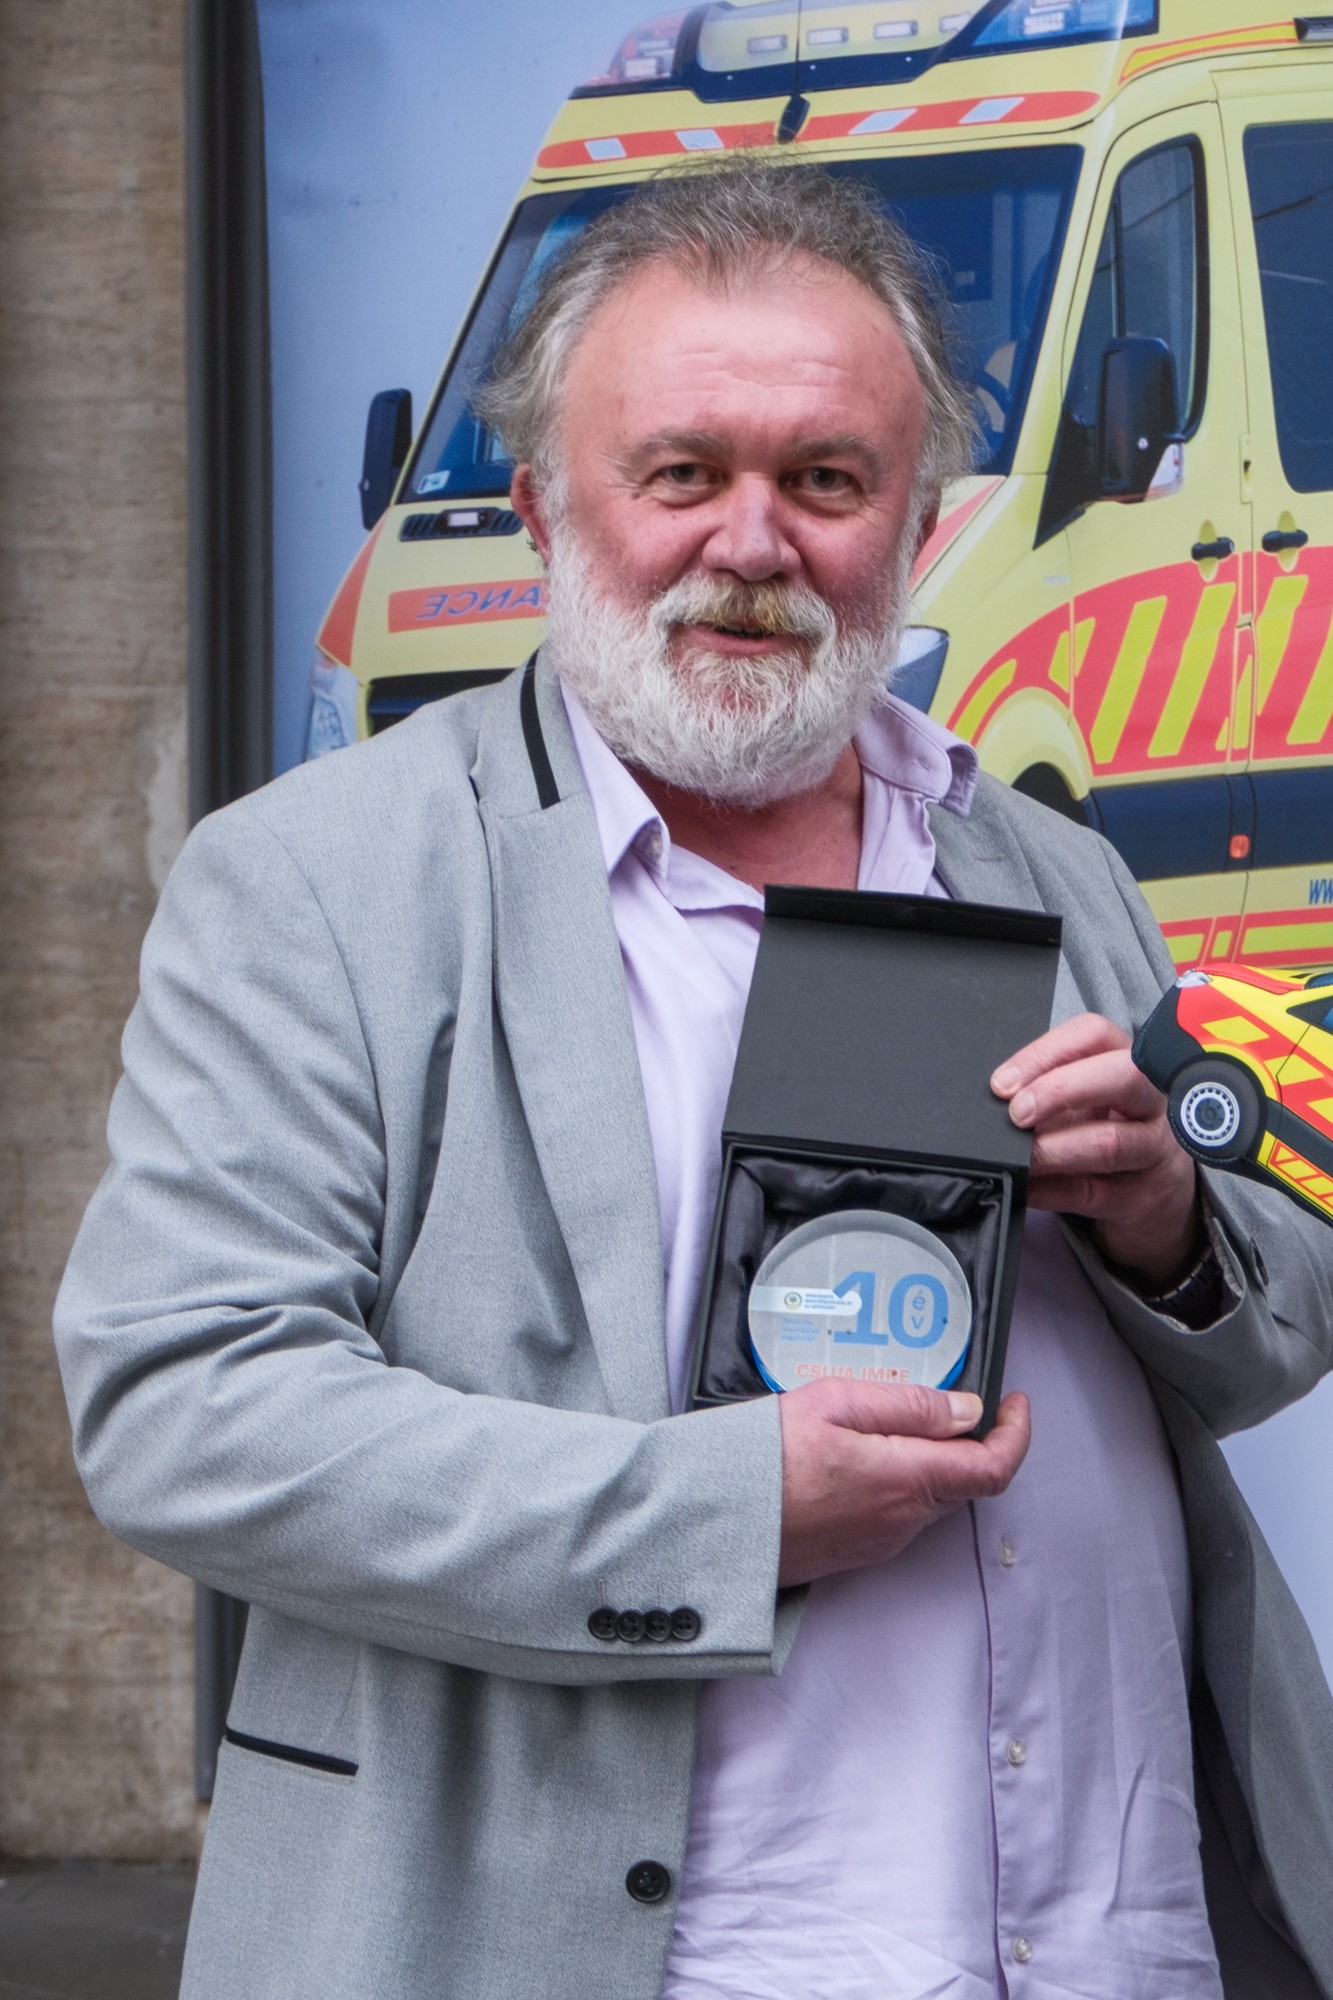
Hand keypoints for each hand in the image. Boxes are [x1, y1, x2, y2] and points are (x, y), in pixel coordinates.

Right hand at [777, 1379, 1030, 1586]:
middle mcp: (903, 1520)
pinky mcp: (859, 1550)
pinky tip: (857, 1454)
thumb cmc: (763, 1458)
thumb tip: (967, 1410)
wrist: (713, 1523)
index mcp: (906, 1480)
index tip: (1013, 1402)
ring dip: (926, 1459)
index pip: (992, 1467)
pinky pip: (899, 1512)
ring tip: (880, 1420)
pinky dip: (898, 1479)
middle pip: (963, 1480)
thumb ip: (908, 1405)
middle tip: (940, 1397)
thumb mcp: (835, 1403)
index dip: (1016, 1434)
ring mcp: (881, 1541)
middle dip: (966, 1439)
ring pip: (930, 1495)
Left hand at [991, 1012, 1201, 1288]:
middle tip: (1017, 1113)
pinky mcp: (1142, 1195)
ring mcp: (1153, 1149)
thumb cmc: (1110, 1127)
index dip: (1044, 1053)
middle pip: (1122, 1076)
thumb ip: (1049, 1087)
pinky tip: (1025, 1186)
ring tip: (1019, 1156)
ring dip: (1051, 1149)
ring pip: (1110, 1142)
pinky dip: (1049, 1191)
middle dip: (1061, 1090)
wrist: (1156, 1186)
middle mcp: (1151, 1101)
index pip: (1094, 1035)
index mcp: (1129, 1062)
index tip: (1004, 1082)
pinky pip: (1091, 1192)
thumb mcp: (1086, 1097)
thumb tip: (996, 1096)